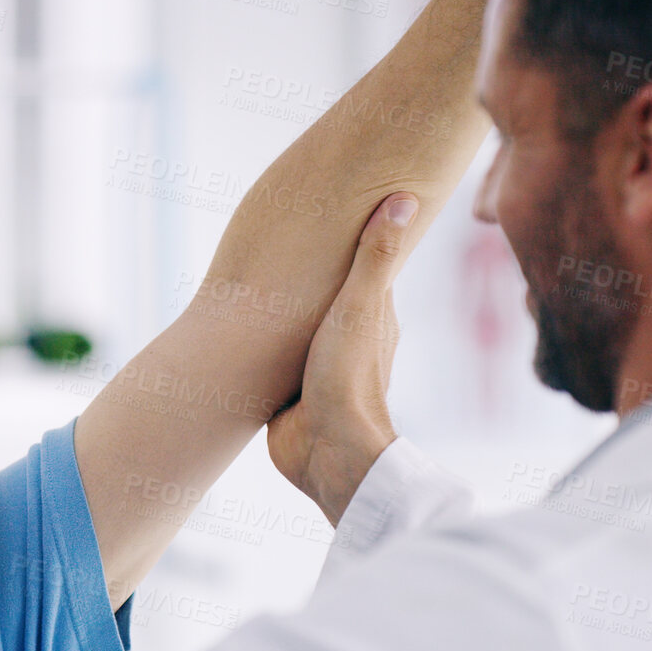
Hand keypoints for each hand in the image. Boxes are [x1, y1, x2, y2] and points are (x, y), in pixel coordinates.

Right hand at [267, 193, 415, 524]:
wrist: (326, 453)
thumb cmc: (348, 379)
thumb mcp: (358, 307)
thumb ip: (375, 256)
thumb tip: (405, 197)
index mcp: (374, 318)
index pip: (366, 269)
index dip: (354, 242)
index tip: (340, 212)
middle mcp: (350, 341)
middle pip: (331, 297)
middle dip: (314, 276)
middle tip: (288, 242)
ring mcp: (320, 369)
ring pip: (301, 331)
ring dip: (286, 314)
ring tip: (260, 285)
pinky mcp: (291, 394)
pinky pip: (276, 362)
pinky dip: (266, 347)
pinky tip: (246, 336)